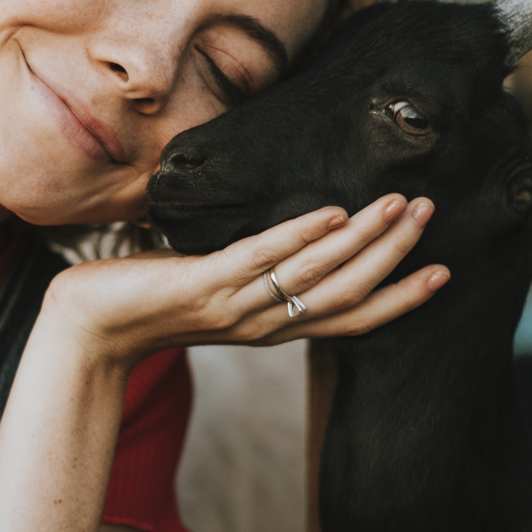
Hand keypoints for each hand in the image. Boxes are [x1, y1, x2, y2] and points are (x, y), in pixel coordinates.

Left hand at [43, 193, 447, 361]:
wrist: (88, 327)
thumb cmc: (151, 301)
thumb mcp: (219, 288)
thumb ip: (258, 273)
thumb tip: (296, 236)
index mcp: (272, 327)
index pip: (351, 319)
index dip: (399, 298)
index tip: (442, 271)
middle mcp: (263, 323)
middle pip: (346, 294)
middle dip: (393, 255)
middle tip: (428, 213)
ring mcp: (235, 306)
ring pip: (315, 276)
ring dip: (363, 239)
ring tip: (398, 204)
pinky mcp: (202, 286)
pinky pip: (260, 259)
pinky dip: (299, 236)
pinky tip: (332, 211)